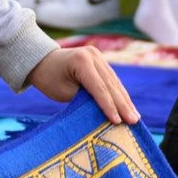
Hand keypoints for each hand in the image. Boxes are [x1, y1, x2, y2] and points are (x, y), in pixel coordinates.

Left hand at [26, 44, 140, 123]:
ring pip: (115, 83)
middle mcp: (93, 56)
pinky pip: (113, 80)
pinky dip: (120, 95)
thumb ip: (84, 99)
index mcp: (82, 61)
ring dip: (125, 101)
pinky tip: (128, 107)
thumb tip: (104, 111)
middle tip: (134, 121)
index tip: (118, 121)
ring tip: (135, 117)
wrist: (42, 60)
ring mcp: (99, 57)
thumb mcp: (64, 92)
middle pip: (111, 85)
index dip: (109, 106)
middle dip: (123, 105)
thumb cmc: (50, 79)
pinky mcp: (101, 61)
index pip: (99, 88)